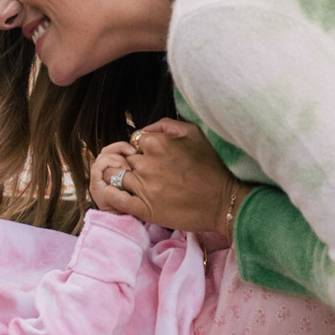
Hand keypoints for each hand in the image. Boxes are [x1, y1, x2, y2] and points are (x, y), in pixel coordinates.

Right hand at [89, 140, 145, 218]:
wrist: (130, 221)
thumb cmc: (143, 202)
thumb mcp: (146, 180)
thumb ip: (145, 165)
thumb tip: (147, 150)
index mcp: (117, 168)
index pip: (117, 148)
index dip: (125, 145)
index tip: (138, 148)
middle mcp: (106, 171)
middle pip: (109, 149)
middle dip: (122, 148)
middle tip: (134, 153)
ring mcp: (99, 177)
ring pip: (103, 155)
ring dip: (116, 157)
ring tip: (128, 167)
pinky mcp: (95, 185)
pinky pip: (97, 167)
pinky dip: (108, 164)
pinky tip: (120, 170)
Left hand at [115, 120, 245, 235]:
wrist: (223, 201)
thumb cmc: (211, 166)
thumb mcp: (194, 133)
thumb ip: (165, 125)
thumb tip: (145, 130)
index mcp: (157, 143)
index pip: (134, 141)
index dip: (141, 149)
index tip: (153, 158)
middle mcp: (147, 163)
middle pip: (123, 158)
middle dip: (131, 163)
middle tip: (147, 172)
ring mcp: (144, 187)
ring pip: (114, 176)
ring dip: (120, 177)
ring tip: (135, 183)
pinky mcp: (144, 209)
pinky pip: (114, 198)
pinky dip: (110, 194)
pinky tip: (119, 193)